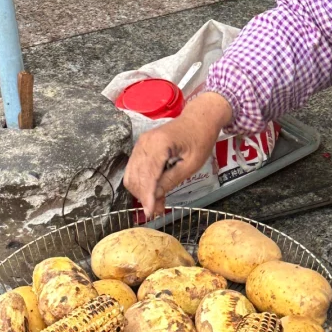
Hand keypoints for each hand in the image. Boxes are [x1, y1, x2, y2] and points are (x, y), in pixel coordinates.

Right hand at [123, 91, 232, 217]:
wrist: (199, 118)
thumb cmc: (200, 139)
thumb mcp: (191, 163)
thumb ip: (171, 179)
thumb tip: (155, 196)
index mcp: (159, 144)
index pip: (147, 176)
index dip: (147, 197)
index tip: (150, 213)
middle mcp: (144, 143)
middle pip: (136, 177)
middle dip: (144, 197)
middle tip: (158, 211)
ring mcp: (141, 144)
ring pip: (132, 175)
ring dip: (142, 192)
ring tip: (157, 205)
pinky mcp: (141, 147)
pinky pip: (135, 169)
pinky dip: (142, 183)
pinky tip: (154, 193)